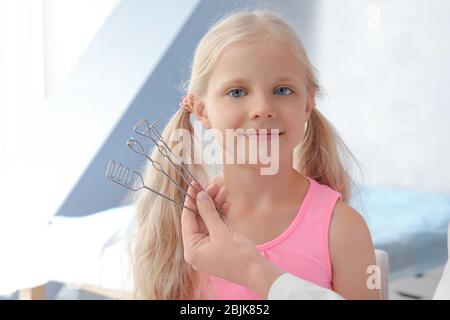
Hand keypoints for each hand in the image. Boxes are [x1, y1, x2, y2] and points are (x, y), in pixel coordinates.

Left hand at [181, 181, 283, 297]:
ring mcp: (208, 247)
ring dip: (215, 206)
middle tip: (214, 185)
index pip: (187, 219)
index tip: (194, 185)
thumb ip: (208, 212)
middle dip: (206, 201)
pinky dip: (221, 215)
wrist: (257, 272)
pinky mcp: (219, 245)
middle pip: (198, 218)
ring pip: (208, 221)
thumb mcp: (220, 231)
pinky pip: (216, 227)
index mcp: (191, 249)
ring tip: (224, 190)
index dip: (191, 200)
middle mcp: (197, 248)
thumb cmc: (237, 256)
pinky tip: (226, 203)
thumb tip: (199, 196)